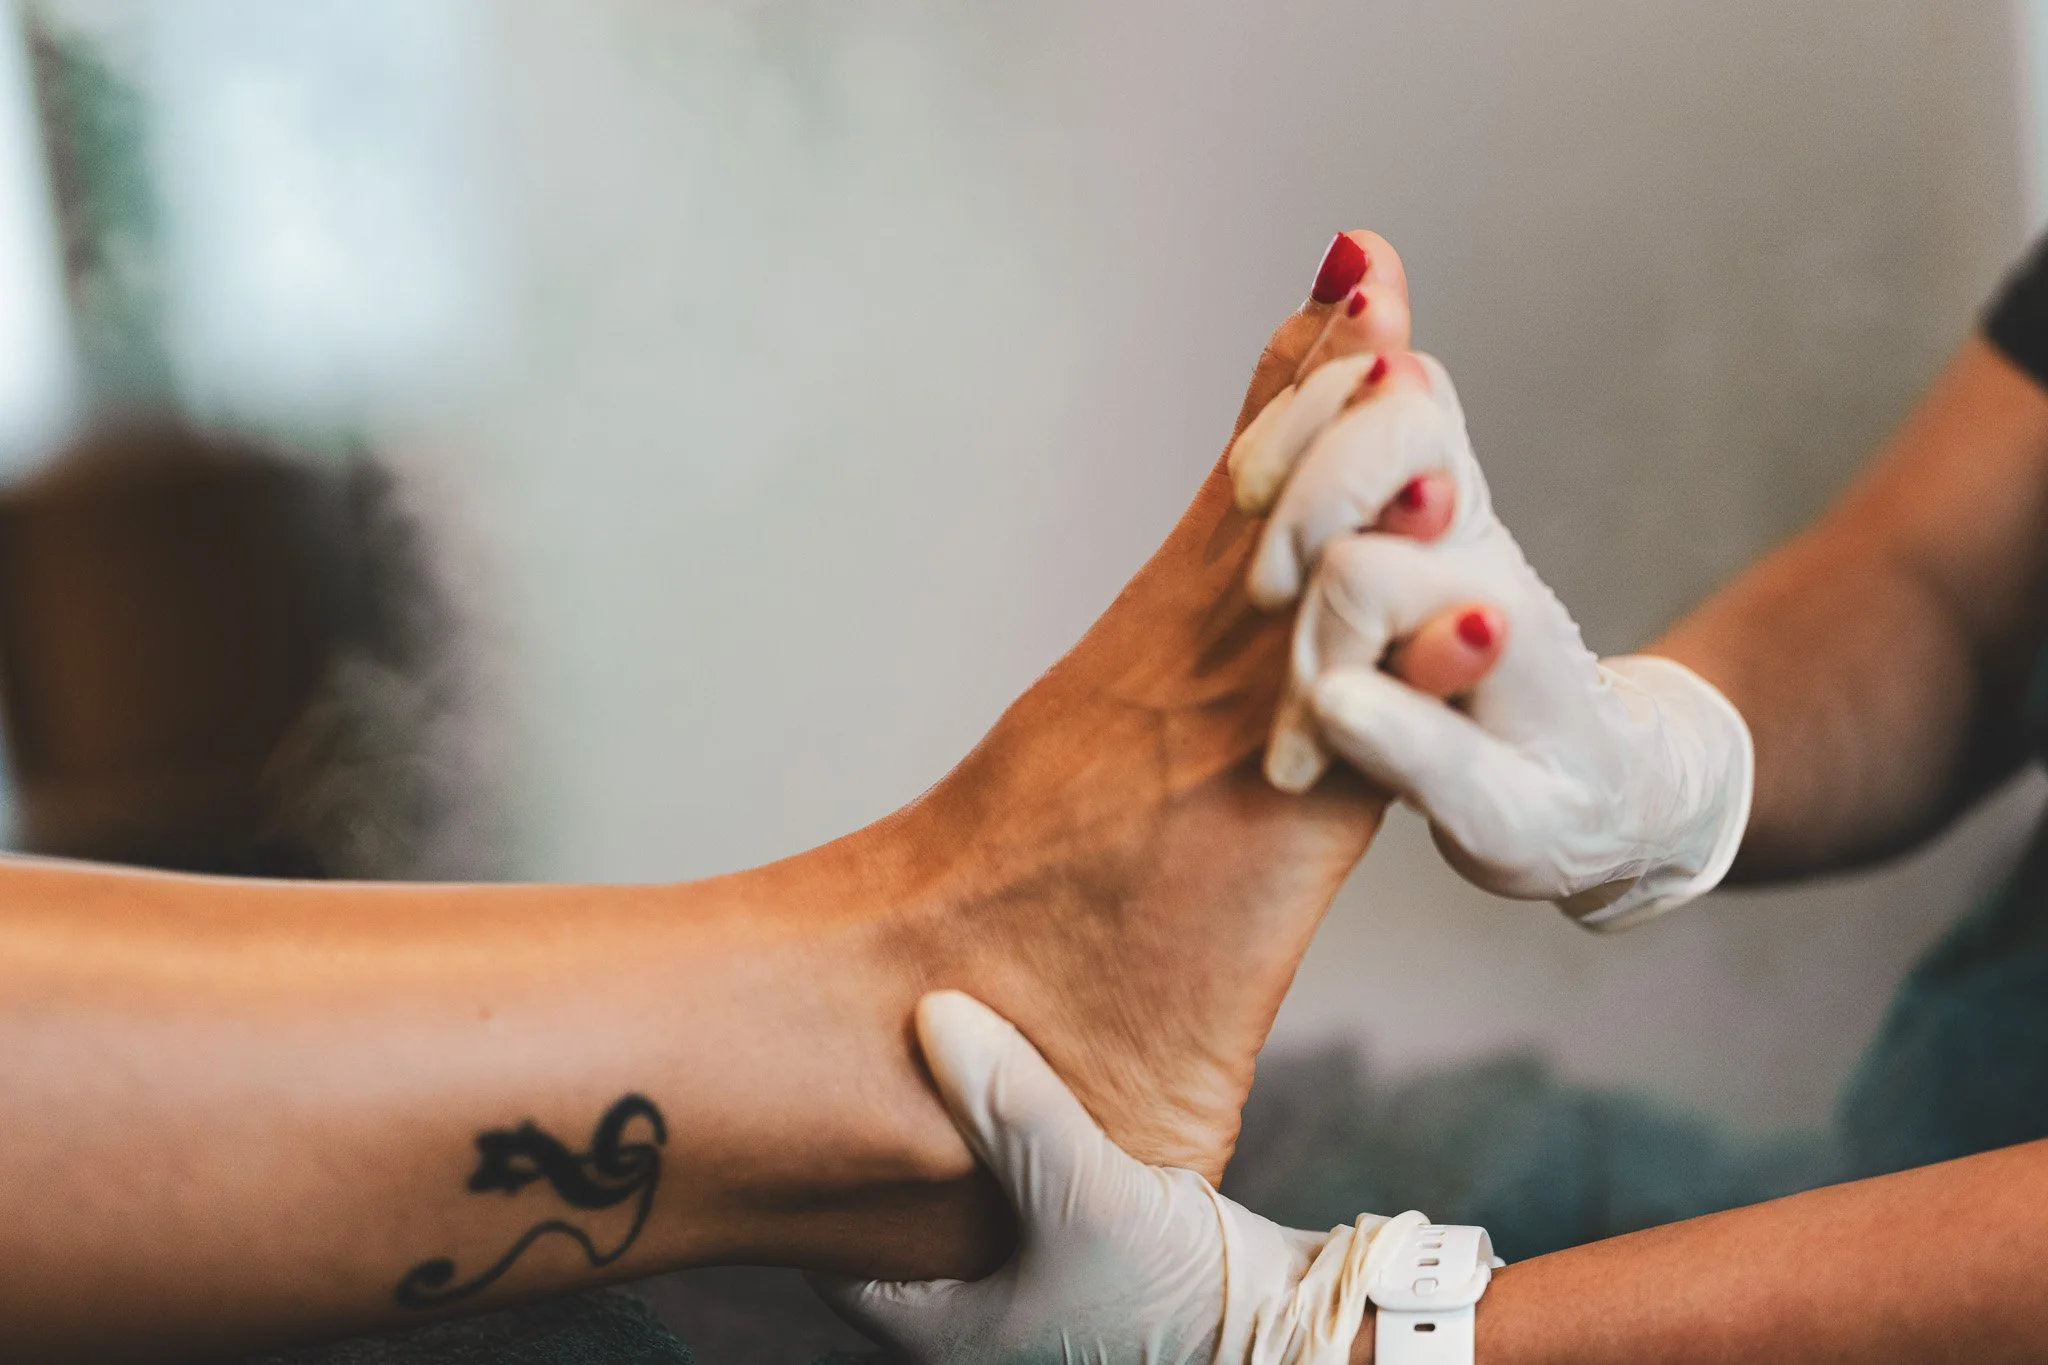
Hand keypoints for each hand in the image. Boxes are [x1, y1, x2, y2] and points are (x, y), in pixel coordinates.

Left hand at [815, 990, 1419, 1364]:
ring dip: (947, 1144)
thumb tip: (932, 1014)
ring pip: (954, 1207)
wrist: (1287, 1322)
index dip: (816, 1182)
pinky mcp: (1078, 1260)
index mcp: (941, 1330)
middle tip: (854, 1061)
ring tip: (931, 1057)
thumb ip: (1012, 1109)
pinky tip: (1012, 1083)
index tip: (805, 1098)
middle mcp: (974, 1318)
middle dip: (877, 1154)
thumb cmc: (1172, 1291)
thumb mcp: (1083, 1193)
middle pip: (891, 1227)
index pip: (831, 1258)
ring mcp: (1026, 1291)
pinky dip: (1002, 1148)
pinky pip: (1013, 1195)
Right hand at [1229, 351, 1752, 928]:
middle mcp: (1481, 542)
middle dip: (1305, 504)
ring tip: (1250, 497)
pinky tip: (1297, 376)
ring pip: (1385, 392)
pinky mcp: (1430, 501)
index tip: (1304, 751)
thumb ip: (1421, 756)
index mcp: (1498, 617)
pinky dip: (1319, 389)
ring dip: (1299, 431)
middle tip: (1268, 595)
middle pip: (1394, 430)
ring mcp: (1458, 510)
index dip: (1313, 656)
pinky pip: (1378, 403)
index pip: (1361, 579)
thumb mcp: (1503, 820)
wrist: (1616, 779)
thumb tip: (1331, 702)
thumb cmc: (1559, 809)